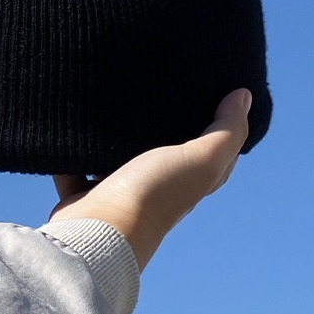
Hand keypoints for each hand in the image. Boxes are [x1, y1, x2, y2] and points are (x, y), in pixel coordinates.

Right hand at [49, 88, 250, 272]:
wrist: (97, 231)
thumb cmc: (153, 195)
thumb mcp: (200, 160)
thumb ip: (226, 130)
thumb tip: (244, 95)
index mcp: (186, 179)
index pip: (211, 151)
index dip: (217, 124)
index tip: (212, 88)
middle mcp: (153, 187)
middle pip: (160, 150)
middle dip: (158, 123)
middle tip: (154, 82)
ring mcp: (116, 192)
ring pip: (115, 156)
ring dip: (111, 136)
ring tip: (109, 94)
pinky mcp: (82, 195)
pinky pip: (73, 166)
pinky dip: (69, 151)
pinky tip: (68, 122)